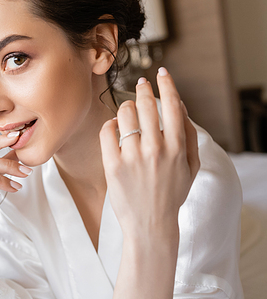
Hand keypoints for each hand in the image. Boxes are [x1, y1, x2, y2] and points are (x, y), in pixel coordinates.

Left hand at [99, 69, 199, 245]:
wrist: (151, 224)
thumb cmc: (172, 193)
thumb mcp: (191, 166)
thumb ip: (189, 134)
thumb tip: (180, 104)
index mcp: (177, 148)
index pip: (172, 105)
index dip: (167, 84)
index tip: (161, 73)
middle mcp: (155, 149)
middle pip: (146, 104)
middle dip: (143, 89)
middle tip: (141, 85)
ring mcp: (132, 157)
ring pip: (124, 114)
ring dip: (126, 107)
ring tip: (128, 113)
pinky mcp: (113, 165)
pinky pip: (107, 131)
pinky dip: (110, 125)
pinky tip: (114, 128)